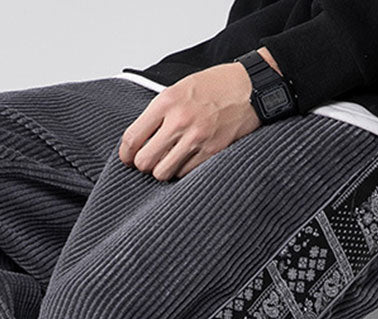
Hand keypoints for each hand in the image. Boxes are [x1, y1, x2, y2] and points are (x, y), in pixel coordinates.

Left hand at [118, 49, 280, 181]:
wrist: (250, 88)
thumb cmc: (215, 86)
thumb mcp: (180, 88)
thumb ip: (158, 113)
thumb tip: (138, 140)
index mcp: (166, 102)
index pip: (132, 138)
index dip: (126, 153)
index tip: (128, 157)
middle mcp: (179, 120)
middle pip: (144, 161)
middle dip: (143, 164)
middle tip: (149, 160)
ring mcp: (196, 138)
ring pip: (162, 172)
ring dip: (163, 170)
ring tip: (169, 160)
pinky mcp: (211, 152)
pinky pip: (184, 173)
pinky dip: (182, 170)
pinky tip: (187, 158)